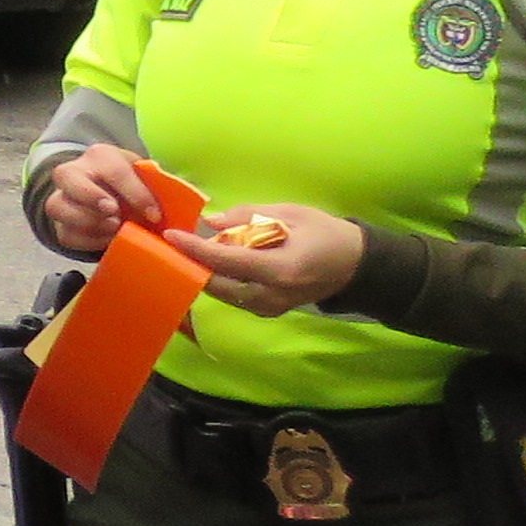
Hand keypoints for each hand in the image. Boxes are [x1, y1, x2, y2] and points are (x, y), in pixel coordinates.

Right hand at [33, 142, 167, 254]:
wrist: (102, 189)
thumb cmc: (129, 183)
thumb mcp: (142, 175)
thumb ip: (154, 184)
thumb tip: (179, 201)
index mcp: (100, 156)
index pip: (115, 171)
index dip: (136, 195)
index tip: (155, 216)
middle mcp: (73, 171)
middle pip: (68, 178)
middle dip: (92, 197)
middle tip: (115, 214)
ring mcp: (61, 196)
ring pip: (57, 207)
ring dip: (87, 222)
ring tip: (113, 229)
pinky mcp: (58, 222)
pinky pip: (64, 233)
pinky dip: (86, 240)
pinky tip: (106, 240)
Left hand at [178, 202, 361, 314]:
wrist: (354, 265)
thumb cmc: (325, 233)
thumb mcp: (290, 213)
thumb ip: (248, 217)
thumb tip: (210, 221)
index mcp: (278, 270)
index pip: (225, 261)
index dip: (194, 249)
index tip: (171, 236)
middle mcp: (269, 296)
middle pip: (216, 283)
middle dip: (194, 263)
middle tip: (178, 241)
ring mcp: (267, 308)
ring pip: (222, 292)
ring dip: (206, 271)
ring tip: (195, 247)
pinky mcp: (266, 311)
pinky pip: (233, 295)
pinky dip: (221, 278)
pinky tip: (218, 259)